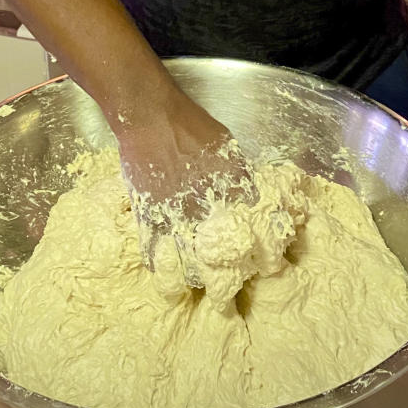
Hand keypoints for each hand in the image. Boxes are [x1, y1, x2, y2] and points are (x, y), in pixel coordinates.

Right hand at [117, 92, 256, 286]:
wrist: (152, 116)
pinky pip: (153, 249)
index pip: (251, 230)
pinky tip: (161, 276)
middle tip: (226, 291)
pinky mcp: (150, 216)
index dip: (256, 250)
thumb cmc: (191, 124)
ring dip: (191, 278)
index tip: (258, 264)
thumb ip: (238, 175)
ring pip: (187, 261)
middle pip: (222, 255)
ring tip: (193, 289)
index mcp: (232, 191)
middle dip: (225, 277)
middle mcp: (208, 209)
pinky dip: (157, 266)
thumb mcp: (227, 146)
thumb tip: (249, 195)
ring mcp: (177, 215)